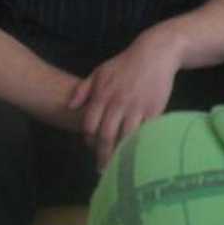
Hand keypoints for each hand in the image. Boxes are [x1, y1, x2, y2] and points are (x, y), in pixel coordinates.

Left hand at [69, 25, 182, 170]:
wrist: (154, 54)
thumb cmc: (124, 64)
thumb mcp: (99, 72)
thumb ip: (82, 89)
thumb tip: (69, 106)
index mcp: (102, 95)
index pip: (90, 125)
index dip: (88, 139)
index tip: (90, 148)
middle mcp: (117, 103)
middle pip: (106, 136)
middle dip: (102, 155)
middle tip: (102, 170)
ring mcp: (136, 108)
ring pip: (125, 138)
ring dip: (121, 155)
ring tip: (119, 167)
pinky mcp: (154, 111)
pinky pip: (145, 134)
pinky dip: (140, 146)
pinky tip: (138, 154)